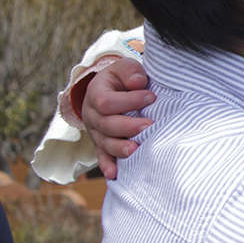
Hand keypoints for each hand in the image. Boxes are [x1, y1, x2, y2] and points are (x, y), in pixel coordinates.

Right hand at [81, 58, 152, 179]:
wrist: (115, 89)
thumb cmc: (123, 78)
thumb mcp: (125, 67)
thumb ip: (130, 71)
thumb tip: (138, 82)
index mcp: (95, 94)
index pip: (106, 102)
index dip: (128, 101)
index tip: (151, 96)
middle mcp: (92, 115)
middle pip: (105, 124)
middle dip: (127, 126)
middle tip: (149, 126)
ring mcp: (96, 131)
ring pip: (104, 142)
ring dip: (120, 148)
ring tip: (136, 150)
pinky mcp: (101, 143)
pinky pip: (102, 156)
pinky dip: (107, 165)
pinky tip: (114, 174)